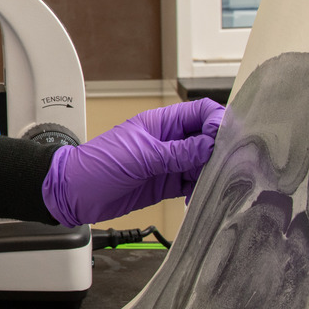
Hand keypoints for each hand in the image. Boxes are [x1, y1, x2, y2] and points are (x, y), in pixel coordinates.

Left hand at [42, 99, 224, 227]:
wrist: (74, 194)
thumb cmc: (97, 166)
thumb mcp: (140, 156)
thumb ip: (177, 152)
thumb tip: (211, 146)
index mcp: (161, 123)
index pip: (200, 112)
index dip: (218, 121)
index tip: (228, 139)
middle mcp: (169, 141)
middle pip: (207, 138)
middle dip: (222, 150)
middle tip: (234, 166)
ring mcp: (168, 163)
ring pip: (203, 163)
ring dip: (214, 172)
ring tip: (223, 184)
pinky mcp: (166, 185)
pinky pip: (193, 184)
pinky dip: (202, 190)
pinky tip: (205, 197)